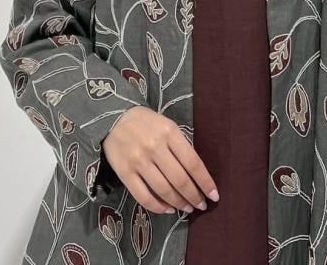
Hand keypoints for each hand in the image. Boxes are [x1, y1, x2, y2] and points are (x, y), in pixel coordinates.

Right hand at [101, 106, 219, 214]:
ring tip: (187, 208)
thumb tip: (195, 174)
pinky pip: (143, 196)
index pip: (193, 163)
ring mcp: (139, 161)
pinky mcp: (125, 172)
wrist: (112, 117)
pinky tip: (167, 209)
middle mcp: (155, 147)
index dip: (205, 182)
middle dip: (194, 196)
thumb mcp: (167, 125)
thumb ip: (180, 146)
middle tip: (201, 205)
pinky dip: (158, 207)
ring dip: (179, 203)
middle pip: (180, 179)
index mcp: (169, 132)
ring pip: (164, 190)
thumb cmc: (145, 122)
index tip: (214, 195)